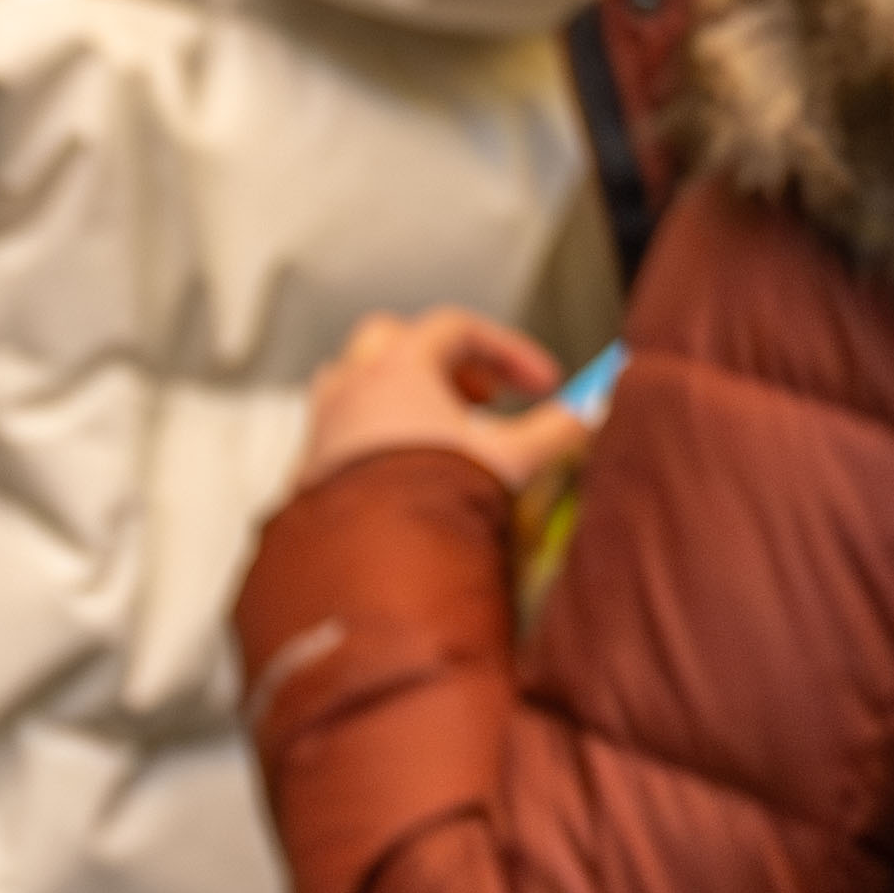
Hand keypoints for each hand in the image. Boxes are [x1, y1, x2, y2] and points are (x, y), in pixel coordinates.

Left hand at [300, 307, 593, 503]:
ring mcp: (321, 425)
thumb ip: (555, 433)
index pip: (459, 328)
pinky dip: (371, 441)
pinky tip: (399, 479)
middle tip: (481, 398)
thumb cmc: (434, 502)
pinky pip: (338, 435)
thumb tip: (588, 417)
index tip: (545, 385)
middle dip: (443, 363)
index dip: (509, 350)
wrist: (365, 564)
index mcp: (399, 366)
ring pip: (356, 383)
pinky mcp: (305, 470)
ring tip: (438, 434)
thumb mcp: (510, 462)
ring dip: (400, 398)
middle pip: (396, 342)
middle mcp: (351, 384)